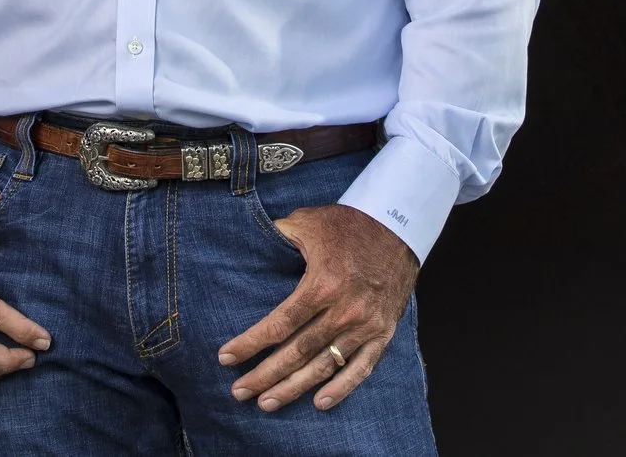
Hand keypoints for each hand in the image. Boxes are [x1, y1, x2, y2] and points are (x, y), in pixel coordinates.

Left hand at [219, 203, 418, 413]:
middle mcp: (344, 311)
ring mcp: (366, 325)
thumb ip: (278, 235)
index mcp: (323, 284)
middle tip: (239, 392)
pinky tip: (319, 403)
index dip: (251, 343)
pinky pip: (361, 368)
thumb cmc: (349, 224)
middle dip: (265, 375)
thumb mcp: (308, 222)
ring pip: (324, 366)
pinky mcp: (383, 332)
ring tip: (267, 403)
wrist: (399, 226)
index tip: (226, 358)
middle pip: (298, 352)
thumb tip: (249, 242)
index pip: (280, 324)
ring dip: (294, 388)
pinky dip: (341, 389)